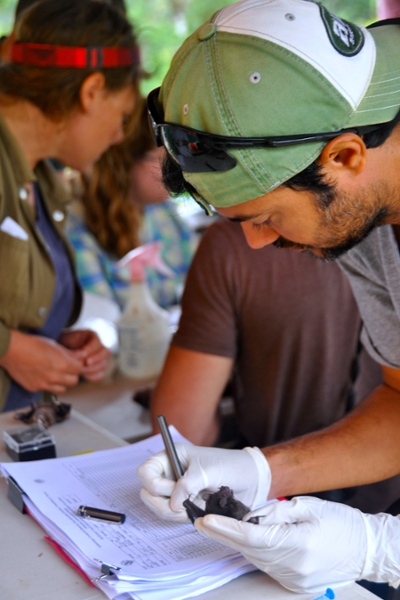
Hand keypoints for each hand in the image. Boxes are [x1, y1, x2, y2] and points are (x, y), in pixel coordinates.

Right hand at [0, 330, 82, 393]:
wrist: (12, 350)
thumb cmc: (32, 344)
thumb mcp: (54, 345)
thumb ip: (69, 354)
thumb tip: (80, 356)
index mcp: (62, 364)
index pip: (79, 369)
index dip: (78, 365)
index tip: (75, 363)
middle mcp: (55, 377)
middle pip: (74, 381)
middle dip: (72, 375)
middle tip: (67, 369)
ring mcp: (44, 384)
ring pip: (63, 389)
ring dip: (62, 383)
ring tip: (56, 374)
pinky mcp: (35, 388)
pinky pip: (48, 390)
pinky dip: (49, 385)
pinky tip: (44, 376)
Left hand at [59, 329, 109, 381]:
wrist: (61, 351)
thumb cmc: (64, 343)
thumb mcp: (67, 341)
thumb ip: (74, 347)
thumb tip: (81, 356)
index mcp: (92, 336)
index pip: (97, 341)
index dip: (91, 349)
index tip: (83, 354)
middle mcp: (99, 346)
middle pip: (106, 352)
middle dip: (96, 359)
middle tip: (85, 364)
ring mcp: (100, 358)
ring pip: (104, 364)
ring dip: (94, 369)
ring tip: (82, 371)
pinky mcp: (97, 368)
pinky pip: (101, 374)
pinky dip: (94, 376)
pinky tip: (86, 377)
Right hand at [136, 443, 269, 522]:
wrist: (251, 480)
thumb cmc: (231, 466)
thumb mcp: (208, 471)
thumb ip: (188, 485)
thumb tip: (171, 504)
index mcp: (172, 457)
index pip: (145, 472)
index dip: (154, 484)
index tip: (172, 489)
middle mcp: (171, 473)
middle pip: (147, 493)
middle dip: (162, 503)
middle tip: (183, 505)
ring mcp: (177, 490)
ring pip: (159, 507)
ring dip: (174, 513)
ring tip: (195, 506)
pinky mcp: (185, 504)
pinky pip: (172, 516)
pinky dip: (182, 518)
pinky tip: (198, 510)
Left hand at [194, 496, 399, 593]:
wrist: (365, 549)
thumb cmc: (340, 521)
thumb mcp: (308, 506)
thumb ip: (276, 512)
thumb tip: (250, 516)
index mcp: (298, 543)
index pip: (251, 536)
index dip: (225, 528)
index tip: (205, 520)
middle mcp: (294, 566)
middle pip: (248, 550)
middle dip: (223, 535)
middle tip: (201, 521)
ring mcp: (295, 580)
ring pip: (256, 559)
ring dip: (238, 543)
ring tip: (221, 527)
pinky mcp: (296, 586)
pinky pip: (267, 567)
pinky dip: (255, 553)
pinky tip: (247, 540)